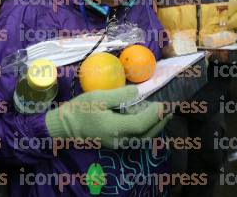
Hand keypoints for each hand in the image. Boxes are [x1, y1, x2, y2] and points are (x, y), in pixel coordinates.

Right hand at [45, 86, 170, 147]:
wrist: (65, 126)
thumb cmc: (80, 110)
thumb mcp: (98, 97)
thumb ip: (120, 95)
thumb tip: (138, 92)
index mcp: (115, 128)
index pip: (143, 123)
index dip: (156, 114)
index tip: (165, 103)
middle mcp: (120, 140)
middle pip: (147, 134)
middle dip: (161, 121)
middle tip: (171, 107)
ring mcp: (118, 144)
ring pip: (144, 138)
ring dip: (156, 126)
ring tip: (164, 113)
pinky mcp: (116, 143)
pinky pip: (137, 138)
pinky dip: (147, 129)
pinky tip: (149, 119)